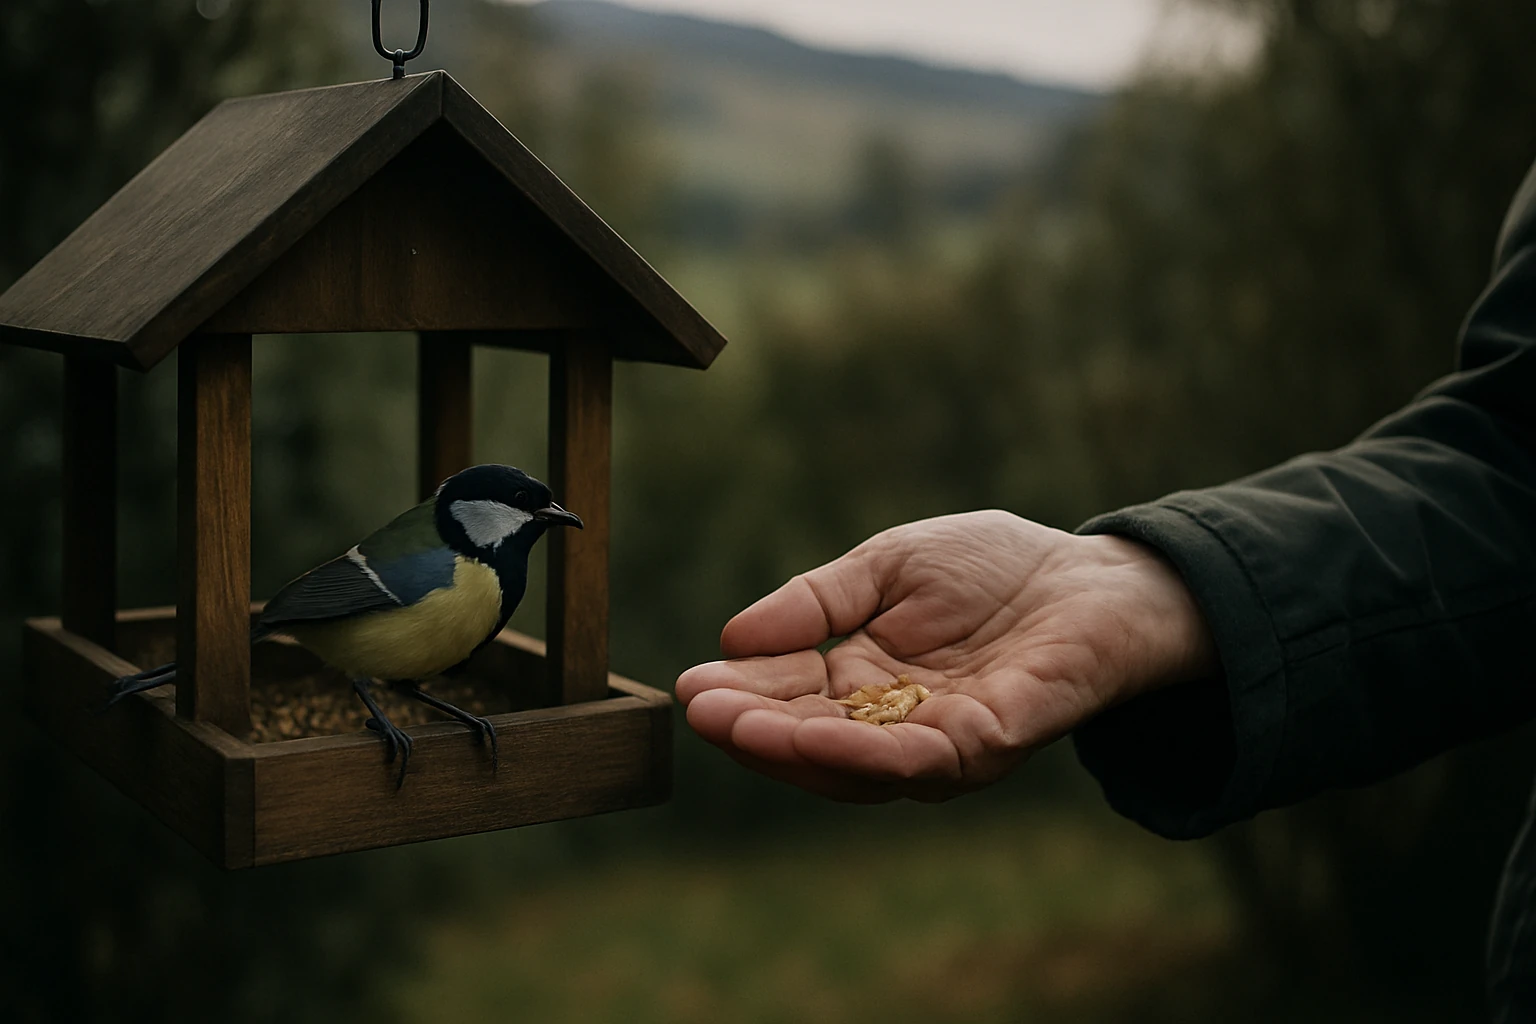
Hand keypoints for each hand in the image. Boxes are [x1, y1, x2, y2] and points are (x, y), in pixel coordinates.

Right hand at [676, 511, 1217, 802]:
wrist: (1097, 575)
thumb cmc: (994, 568)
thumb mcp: (886, 566)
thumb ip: (819, 601)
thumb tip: (733, 636)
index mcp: (863, 684)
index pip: (789, 700)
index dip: (741, 696)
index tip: (690, 686)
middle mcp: (896, 727)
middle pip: (814, 746)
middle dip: (754, 731)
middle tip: (700, 713)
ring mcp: (943, 742)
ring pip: (861, 767)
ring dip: (799, 750)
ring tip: (741, 728)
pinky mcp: (994, 741)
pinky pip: (927, 760)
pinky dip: (872, 755)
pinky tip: (824, 737)